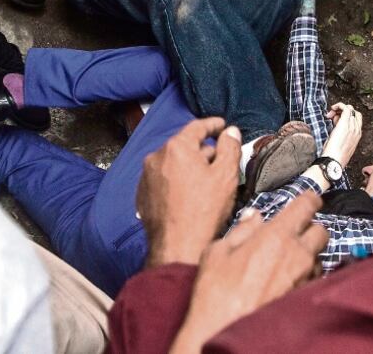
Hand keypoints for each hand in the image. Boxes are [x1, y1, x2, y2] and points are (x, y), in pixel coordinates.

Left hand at [137, 117, 241, 266]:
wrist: (178, 247)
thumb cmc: (204, 211)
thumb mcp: (226, 176)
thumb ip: (229, 147)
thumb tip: (230, 132)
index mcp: (177, 148)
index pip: (197, 127)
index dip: (213, 125)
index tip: (222, 126)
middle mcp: (156, 157)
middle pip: (184, 146)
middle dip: (202, 151)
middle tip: (220, 160)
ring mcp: (146, 177)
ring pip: (172, 163)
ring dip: (188, 167)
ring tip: (206, 182)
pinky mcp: (143, 195)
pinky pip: (162, 180)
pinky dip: (176, 182)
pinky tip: (189, 195)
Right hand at [169, 192, 327, 352]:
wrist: (223, 333)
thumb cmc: (216, 295)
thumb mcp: (218, 252)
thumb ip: (241, 230)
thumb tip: (253, 218)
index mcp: (275, 235)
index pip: (306, 205)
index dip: (309, 199)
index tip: (307, 199)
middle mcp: (297, 255)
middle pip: (321, 230)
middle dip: (310, 228)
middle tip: (292, 233)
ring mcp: (304, 279)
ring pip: (318, 257)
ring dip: (307, 255)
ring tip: (284, 264)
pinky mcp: (305, 299)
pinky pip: (313, 280)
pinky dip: (304, 277)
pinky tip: (285, 283)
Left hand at [323, 103, 361, 166]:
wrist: (334, 161)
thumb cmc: (335, 156)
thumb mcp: (341, 144)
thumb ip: (341, 133)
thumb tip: (337, 125)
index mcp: (357, 135)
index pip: (355, 119)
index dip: (345, 117)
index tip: (334, 121)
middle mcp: (357, 130)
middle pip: (354, 113)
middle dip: (343, 112)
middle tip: (332, 116)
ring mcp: (352, 127)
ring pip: (350, 109)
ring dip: (339, 109)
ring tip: (330, 115)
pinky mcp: (345, 124)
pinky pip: (346, 108)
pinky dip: (339, 105)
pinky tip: (332, 108)